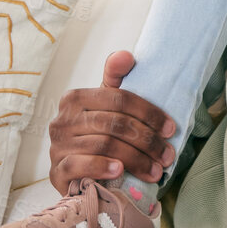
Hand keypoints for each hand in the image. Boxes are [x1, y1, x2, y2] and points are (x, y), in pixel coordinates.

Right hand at [46, 50, 177, 192]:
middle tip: (167, 155)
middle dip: (147, 141)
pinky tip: (120, 171)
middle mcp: (62, 119)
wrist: (76, 171)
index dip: (149, 113)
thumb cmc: (97, 133)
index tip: (170, 129)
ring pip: (103, 146)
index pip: (119, 99)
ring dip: (135, 160)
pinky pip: (80, 166)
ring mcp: (57, 146)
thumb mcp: (107, 105)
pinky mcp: (56, 171)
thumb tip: (125, 56)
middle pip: (114, 124)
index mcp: (75, 98)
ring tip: (156, 171)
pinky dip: (102, 167)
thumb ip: (116, 78)